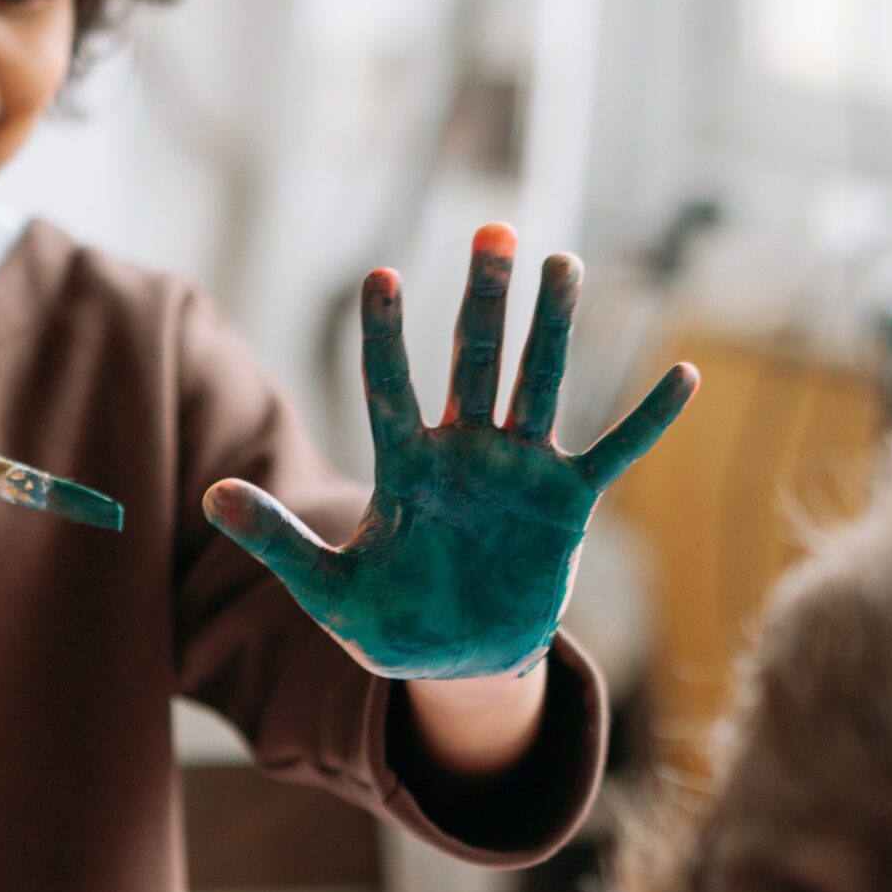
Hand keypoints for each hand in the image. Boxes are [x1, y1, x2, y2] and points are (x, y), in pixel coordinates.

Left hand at [207, 225, 696, 679]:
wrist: (457, 662)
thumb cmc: (390, 623)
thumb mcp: (328, 590)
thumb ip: (277, 541)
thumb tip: (210, 494)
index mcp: (406, 467)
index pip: (390, 386)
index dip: (386, 334)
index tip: (382, 274)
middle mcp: (465, 452)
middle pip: (475, 361)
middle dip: (485, 298)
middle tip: (493, 228)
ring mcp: (520, 472)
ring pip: (541, 385)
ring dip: (555, 328)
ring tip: (565, 263)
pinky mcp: (567, 503)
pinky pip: (614, 452)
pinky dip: (647, 419)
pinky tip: (681, 375)